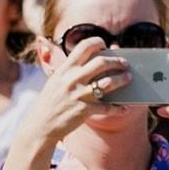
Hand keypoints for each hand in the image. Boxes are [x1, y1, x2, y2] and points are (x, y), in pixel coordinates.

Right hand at [7, 35, 128, 169]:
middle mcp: (71, 80)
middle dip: (117, 61)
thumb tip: (94, 62)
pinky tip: (124, 108)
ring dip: (122, 79)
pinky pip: (107, 108)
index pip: (84, 46)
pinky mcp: (84, 111)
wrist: (40, 126)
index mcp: (64, 69)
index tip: (105, 45)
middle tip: (124, 63)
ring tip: (128, 78)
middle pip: (102, 62)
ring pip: (109, 83)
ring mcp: (78, 95)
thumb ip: (71, 71)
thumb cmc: (50, 102)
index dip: (98, 42)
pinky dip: (118, 109)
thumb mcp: (55, 82)